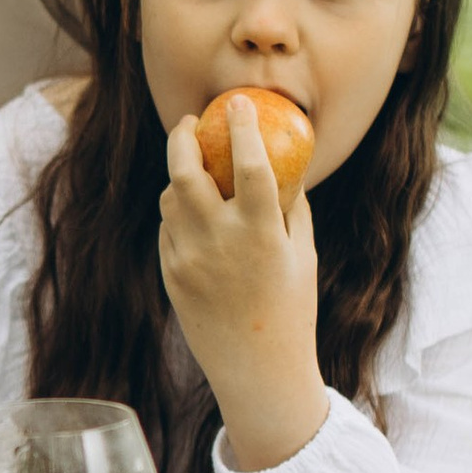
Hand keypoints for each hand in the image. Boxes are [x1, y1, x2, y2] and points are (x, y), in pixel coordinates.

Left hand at [158, 96, 326, 472]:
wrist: (257, 370)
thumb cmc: (292, 310)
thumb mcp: (304, 256)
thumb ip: (294, 209)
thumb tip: (286, 167)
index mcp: (261, 233)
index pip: (249, 164)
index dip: (242, 126)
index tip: (238, 102)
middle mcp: (219, 241)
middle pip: (186, 171)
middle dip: (182, 137)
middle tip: (189, 122)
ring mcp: (188, 258)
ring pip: (170, 198)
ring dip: (179, 175)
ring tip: (195, 168)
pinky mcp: (170, 275)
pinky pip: (167, 229)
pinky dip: (177, 213)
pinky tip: (192, 213)